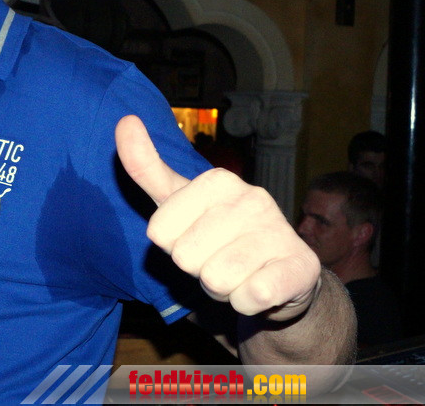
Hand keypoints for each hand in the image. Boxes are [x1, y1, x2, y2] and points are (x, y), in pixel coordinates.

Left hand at [115, 115, 320, 320]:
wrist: (281, 275)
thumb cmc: (218, 235)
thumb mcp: (177, 200)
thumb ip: (146, 166)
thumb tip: (124, 120)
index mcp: (217, 180)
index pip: (159, 232)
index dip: (173, 246)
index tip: (195, 237)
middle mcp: (251, 198)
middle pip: (184, 257)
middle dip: (197, 269)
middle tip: (218, 259)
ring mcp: (278, 230)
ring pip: (215, 280)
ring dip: (220, 288)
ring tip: (239, 273)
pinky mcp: (300, 267)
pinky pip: (247, 298)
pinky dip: (245, 303)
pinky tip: (260, 287)